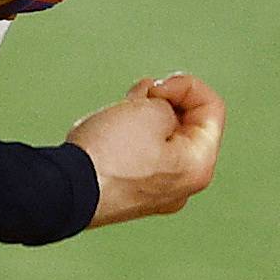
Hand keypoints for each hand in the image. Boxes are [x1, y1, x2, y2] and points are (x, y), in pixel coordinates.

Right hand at [67, 72, 225, 227]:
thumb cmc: (111, 153)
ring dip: (143, 115)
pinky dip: (130, 136)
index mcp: (198, 165)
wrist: (66, 190)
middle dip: (163, 101)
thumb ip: (168, 104)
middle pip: (187, 124)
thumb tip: (160, 111)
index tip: (156, 88)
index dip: (185, 85)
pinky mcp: (131, 194)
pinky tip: (110, 128)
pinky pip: (141, 156)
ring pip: (161, 139)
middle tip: (137, 97)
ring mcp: (157, 193)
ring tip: (119, 110)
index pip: (212, 108)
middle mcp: (183, 185)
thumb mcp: (150, 111)